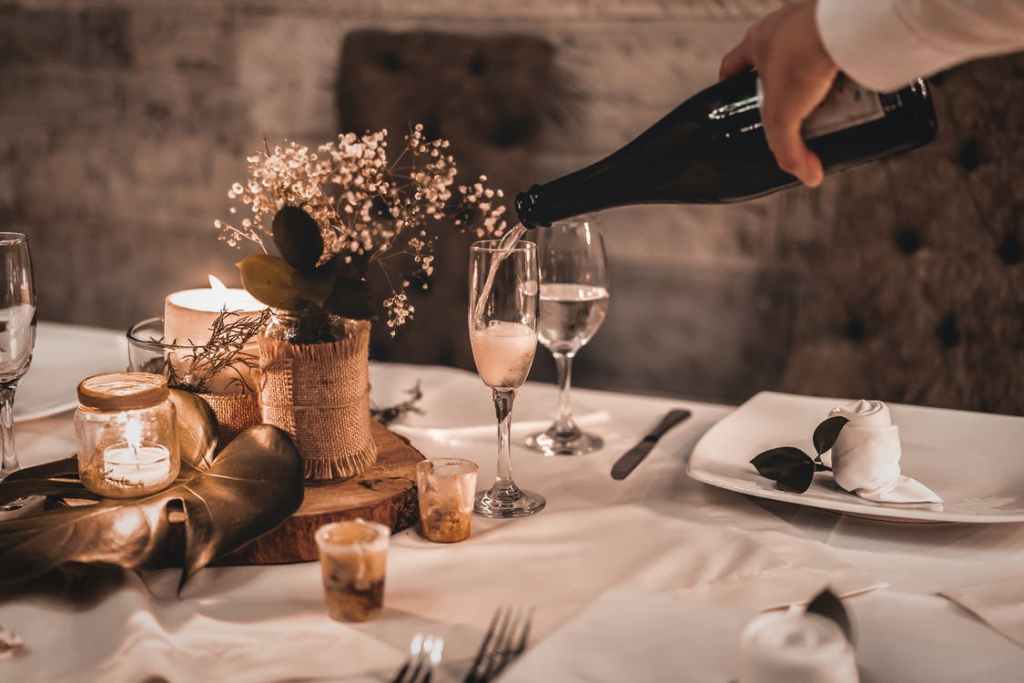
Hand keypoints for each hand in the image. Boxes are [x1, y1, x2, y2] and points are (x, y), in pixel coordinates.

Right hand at [720, 0, 837, 186]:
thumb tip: (807, 175)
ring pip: (808, 54)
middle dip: (783, 87)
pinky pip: (839, 47)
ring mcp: (811, 21)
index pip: (732, 67)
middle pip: (773, 63)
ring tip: (832, 99)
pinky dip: (844, 66)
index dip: (732, 86)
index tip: (737, 102)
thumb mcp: (782, 116)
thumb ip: (788, 150)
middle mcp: (781, 27)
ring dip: (817, 76)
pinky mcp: (839, 20)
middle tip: (794, 109)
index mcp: (756, 43)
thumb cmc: (801, 57)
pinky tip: (854, 84)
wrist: (842, 28)